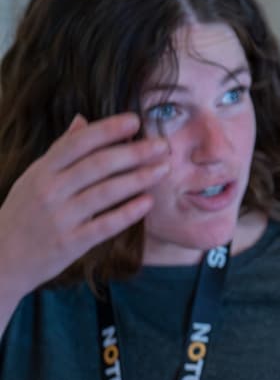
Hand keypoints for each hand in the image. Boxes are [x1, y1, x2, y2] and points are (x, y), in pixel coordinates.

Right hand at [0, 115, 167, 295]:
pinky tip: (148, 201)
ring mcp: (59, 218)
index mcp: (41, 171)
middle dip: (134, 152)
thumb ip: (61, 150)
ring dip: (138, 179)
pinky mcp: (69, 244)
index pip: (77, 143)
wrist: (0, 259)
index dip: (107, 130)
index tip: (135, 120)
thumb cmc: (22, 213)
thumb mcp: (34, 177)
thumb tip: (82, 119)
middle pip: (97, 165)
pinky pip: (104, 225)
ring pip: (105, 192)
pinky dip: (128, 213)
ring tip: (163, 169)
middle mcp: (49, 191)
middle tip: (163, 145)